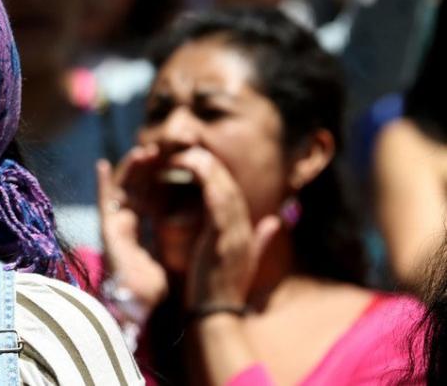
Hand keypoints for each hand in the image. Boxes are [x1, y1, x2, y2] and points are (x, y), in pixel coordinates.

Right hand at [97, 145, 166, 311]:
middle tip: (160, 149)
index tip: (172, 162)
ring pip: (122, 189)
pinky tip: (102, 165)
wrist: (137, 308)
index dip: (159, 179)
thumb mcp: (170, 255)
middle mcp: (127, 224)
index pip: (151, 197)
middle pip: (137, 188)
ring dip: (131, 169)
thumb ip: (176, 238)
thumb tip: (197, 225)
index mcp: (142, 229)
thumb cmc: (152, 288)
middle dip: (147, 168)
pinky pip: (103, 203)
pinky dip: (102, 184)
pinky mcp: (107, 230)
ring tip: (145, 150)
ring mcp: (115, 226)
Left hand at [169, 148, 280, 309]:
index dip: (220, 174)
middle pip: (231, 185)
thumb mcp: (244, 262)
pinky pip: (217, 199)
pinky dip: (205, 179)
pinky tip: (192, 165)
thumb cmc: (222, 291)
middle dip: (212, 164)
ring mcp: (235, 232)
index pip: (236, 194)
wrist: (215, 315)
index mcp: (247, 233)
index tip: (202, 161)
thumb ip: (261, 240)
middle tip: (191, 149)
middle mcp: (244, 229)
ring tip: (187, 152)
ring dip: (207, 166)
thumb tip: (275, 222)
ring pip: (225, 187)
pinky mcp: (222, 237)